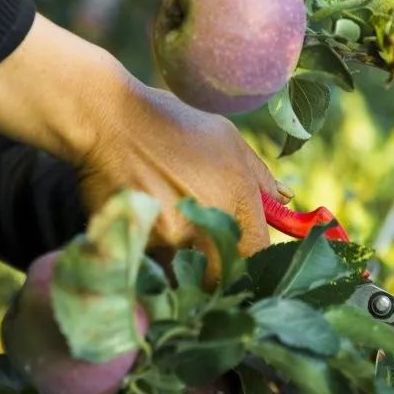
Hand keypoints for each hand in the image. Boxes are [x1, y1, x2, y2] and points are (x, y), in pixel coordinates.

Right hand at [77, 74, 282, 278]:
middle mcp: (207, 219)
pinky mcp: (137, 242)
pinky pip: (152, 265)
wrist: (108, 120)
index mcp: (235, 193)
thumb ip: (258, 177)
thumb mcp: (224, 138)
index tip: (238, 257)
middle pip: (220, 274)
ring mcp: (170, 234)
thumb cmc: (169, 123)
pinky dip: (151, 254)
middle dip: (213, 269)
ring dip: (178, 261)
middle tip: (200, 252)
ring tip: (164, 228)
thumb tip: (285, 203)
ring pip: (183, 272)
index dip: (250, 260)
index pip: (257, 254)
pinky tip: (144, 225)